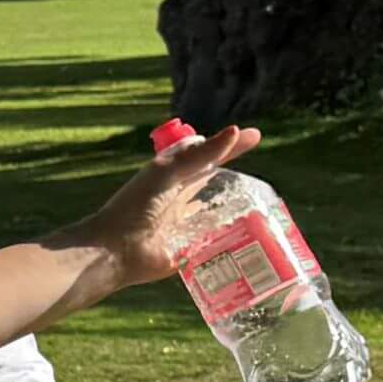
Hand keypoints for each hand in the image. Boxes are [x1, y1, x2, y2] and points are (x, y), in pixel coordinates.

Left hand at [67, 123, 260, 287]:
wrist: (114, 249)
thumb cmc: (135, 205)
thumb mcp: (167, 173)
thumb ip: (200, 155)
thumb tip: (234, 131)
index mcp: (172, 176)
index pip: (208, 156)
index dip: (230, 146)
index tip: (255, 135)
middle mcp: (179, 198)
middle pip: (215, 184)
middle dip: (239, 182)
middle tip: (268, 182)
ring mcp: (184, 224)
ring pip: (217, 214)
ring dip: (237, 212)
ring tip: (269, 210)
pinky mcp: (187, 249)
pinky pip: (214, 243)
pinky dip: (230, 240)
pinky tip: (254, 239)